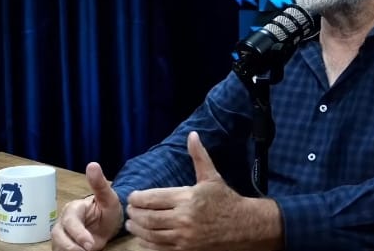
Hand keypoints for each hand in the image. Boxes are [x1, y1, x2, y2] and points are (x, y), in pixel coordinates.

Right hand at [51, 163, 123, 250]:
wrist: (108, 224)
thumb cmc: (107, 209)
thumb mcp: (108, 197)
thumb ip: (100, 183)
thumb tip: (92, 164)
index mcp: (73, 208)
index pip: (70, 221)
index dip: (78, 234)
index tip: (90, 244)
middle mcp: (63, 221)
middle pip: (58, 235)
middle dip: (71, 246)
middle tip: (88, 250)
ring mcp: (61, 233)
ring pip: (57, 245)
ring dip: (69, 250)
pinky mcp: (62, 245)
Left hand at [125, 131, 281, 250]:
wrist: (242, 225)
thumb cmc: (225, 199)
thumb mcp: (211, 177)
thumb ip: (199, 156)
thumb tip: (192, 135)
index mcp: (187, 198)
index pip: (152, 198)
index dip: (137, 198)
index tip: (133, 197)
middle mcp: (184, 218)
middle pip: (147, 217)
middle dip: (134, 213)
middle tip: (130, 210)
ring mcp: (184, 236)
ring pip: (150, 234)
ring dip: (137, 229)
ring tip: (132, 223)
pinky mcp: (185, 250)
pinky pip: (159, 248)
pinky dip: (146, 243)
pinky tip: (143, 237)